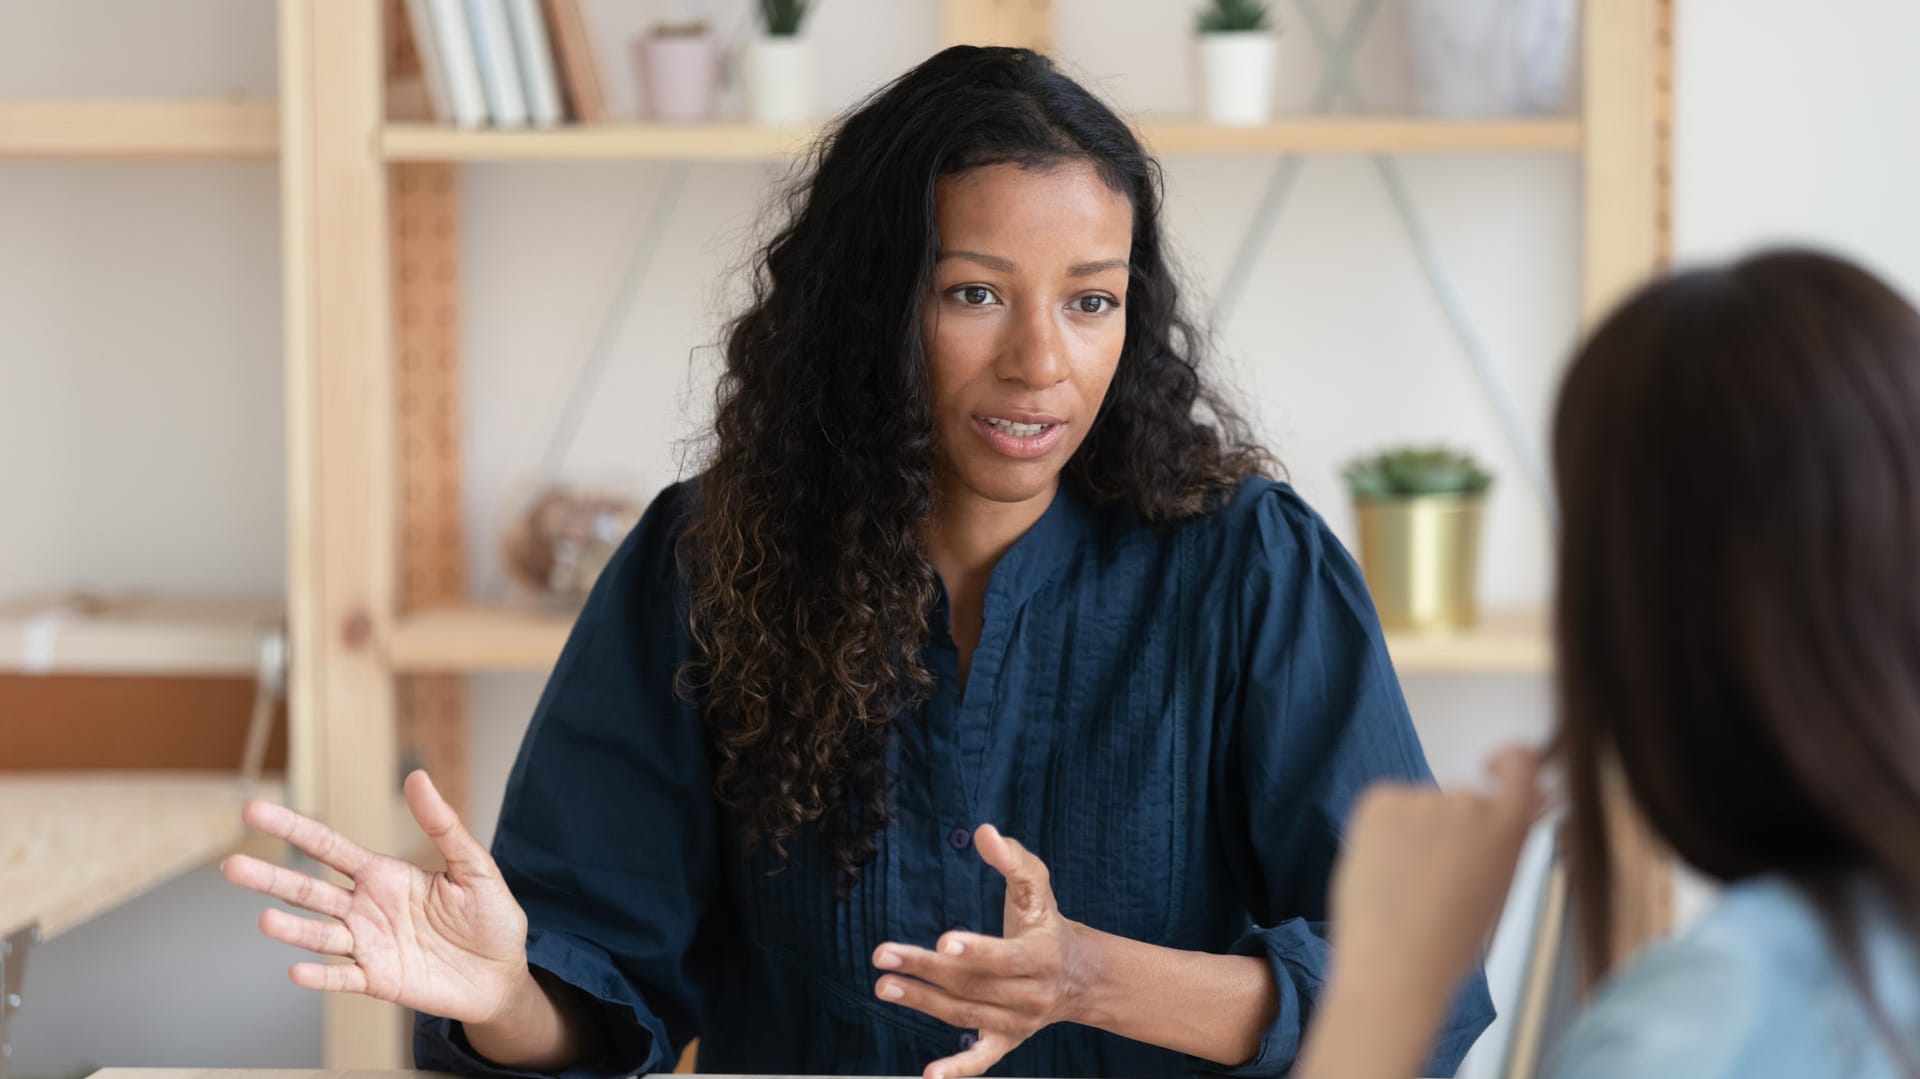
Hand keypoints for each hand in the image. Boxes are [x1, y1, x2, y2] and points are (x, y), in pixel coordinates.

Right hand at [222, 769, 533, 1025]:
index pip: (328, 847)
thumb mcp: (473, 866)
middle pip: (308, 890)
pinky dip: (320, 978)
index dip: (293, 828)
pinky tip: (298, 972)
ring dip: (292, 930)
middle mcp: (366, 908)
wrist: (503, 975)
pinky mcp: (378, 980)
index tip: (254, 811)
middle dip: (271, 878)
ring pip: (319, 934)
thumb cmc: (490, 918)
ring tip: (265, 921)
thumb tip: (418, 777)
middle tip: (231, 865)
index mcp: (384, 875)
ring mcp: (367, 945)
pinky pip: (342, 978)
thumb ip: (443, 826)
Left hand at [873, 825, 1091, 1078]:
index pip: (1005, 958)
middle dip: (926, 971)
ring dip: (923, 1003)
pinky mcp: (1007, 1041)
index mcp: (1040, 955)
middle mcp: (1031, 994)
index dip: (976, 951)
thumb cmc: (1046, 922)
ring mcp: (1018, 1021)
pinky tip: (930, 1076)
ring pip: (966, 1015)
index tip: (943, 941)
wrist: (1079, 975)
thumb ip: (1013, 859)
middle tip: (884, 957)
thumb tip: (984, 832)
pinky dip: (958, 1070)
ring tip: (884, 985)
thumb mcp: (1038, 887)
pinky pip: (982, 1059)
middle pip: (973, 985)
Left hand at [1327, 746, 1546, 999]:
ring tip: (1404, 887)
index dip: (1507, 760)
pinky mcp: (1380, 799)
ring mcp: (1422, 797)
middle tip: (1432, 882)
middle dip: (1449, 830)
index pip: (1521, 763)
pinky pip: (1386, 806)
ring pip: (1420, 809)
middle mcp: (1469, 800)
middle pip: (1461, 801)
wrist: (1395, 963)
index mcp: (1509, 825)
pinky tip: (1381, 871)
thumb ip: (1513, 837)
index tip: (1490, 768)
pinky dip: (1382, 831)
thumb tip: (1544, 797)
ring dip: (1413, 834)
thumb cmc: (1452, 941)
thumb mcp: (1499, 885)